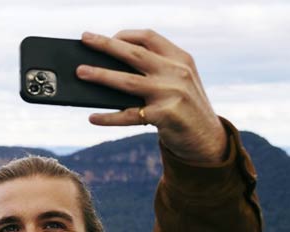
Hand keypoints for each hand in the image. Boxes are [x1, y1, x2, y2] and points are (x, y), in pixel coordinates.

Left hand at [76, 29, 227, 163]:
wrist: (208, 139)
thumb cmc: (184, 107)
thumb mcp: (178, 81)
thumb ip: (155, 69)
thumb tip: (109, 67)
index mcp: (180, 59)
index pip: (149, 37)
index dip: (125, 35)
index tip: (106, 37)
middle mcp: (177, 72)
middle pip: (134, 54)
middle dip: (106, 45)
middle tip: (85, 39)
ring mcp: (171, 93)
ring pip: (127, 81)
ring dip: (100, 75)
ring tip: (81, 72)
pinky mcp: (165, 116)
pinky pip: (129, 115)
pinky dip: (108, 117)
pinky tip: (93, 117)